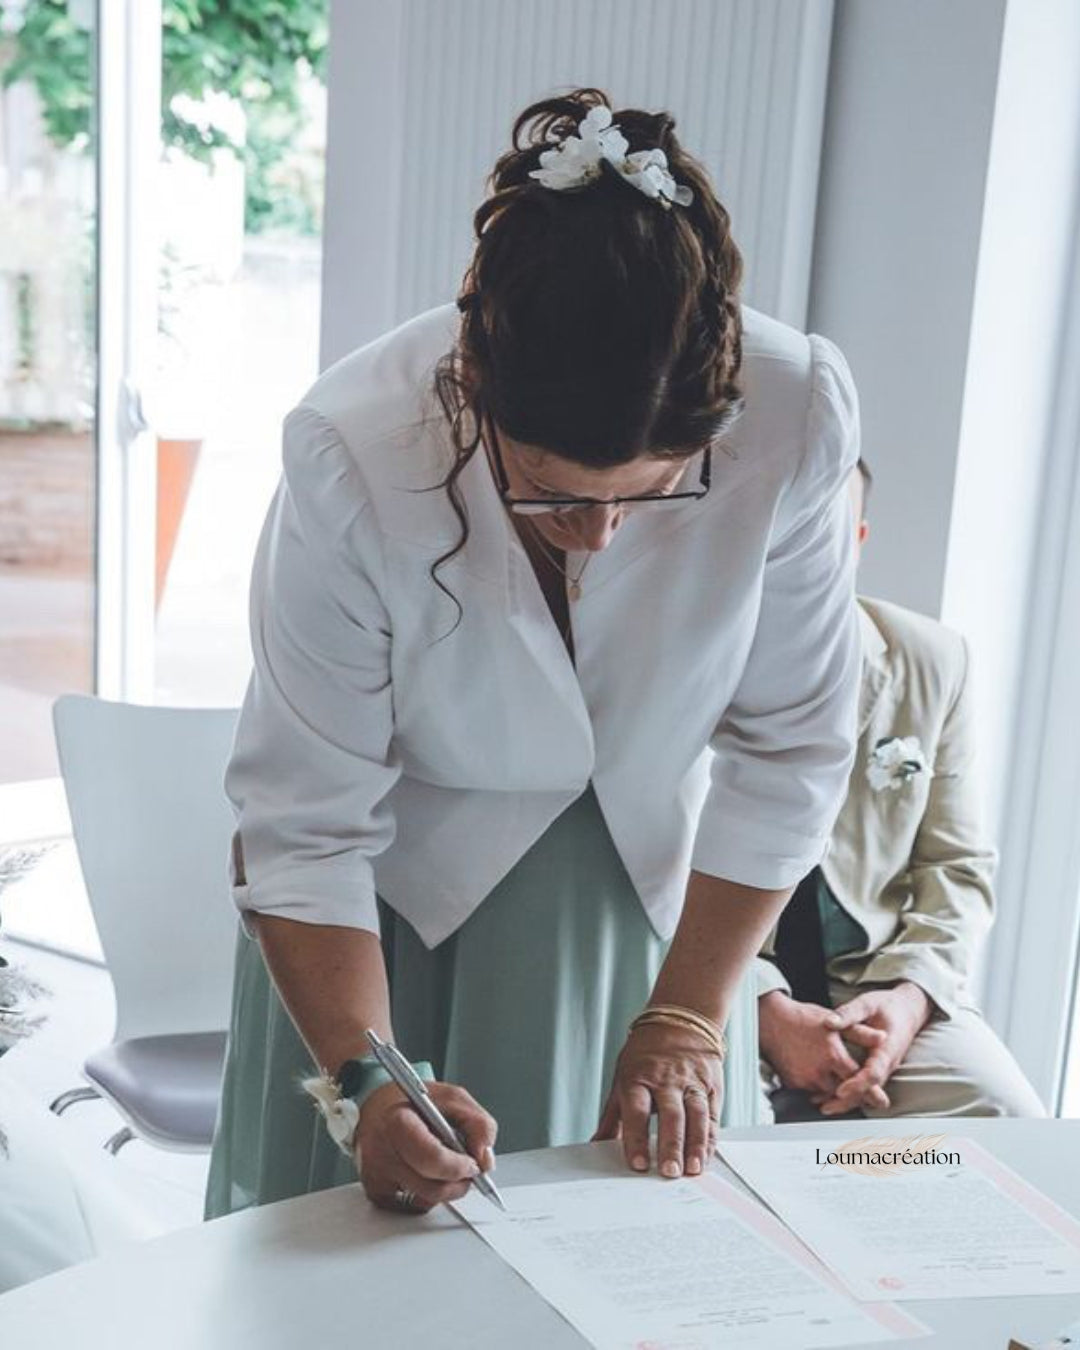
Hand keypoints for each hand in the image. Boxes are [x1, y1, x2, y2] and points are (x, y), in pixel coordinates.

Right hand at [355, 1080, 496, 1213]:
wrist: (378, 1109)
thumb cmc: (414, 1103)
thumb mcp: (453, 1098)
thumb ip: (478, 1124)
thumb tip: (485, 1158)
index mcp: (399, 1124)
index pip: (432, 1160)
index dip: (460, 1166)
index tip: (474, 1163)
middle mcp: (382, 1153)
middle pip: (432, 1188)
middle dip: (459, 1182)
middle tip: (468, 1168)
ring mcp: (376, 1177)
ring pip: (426, 1201)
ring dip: (446, 1188)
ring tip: (446, 1165)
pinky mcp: (376, 1194)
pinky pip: (414, 1206)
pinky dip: (429, 1194)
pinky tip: (427, 1173)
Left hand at [592, 1020, 723, 1178]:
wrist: (679, 1022)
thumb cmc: (645, 1055)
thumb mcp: (622, 1078)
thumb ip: (612, 1116)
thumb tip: (595, 1145)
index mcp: (638, 1077)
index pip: (637, 1110)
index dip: (637, 1138)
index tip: (639, 1164)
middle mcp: (666, 1079)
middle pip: (670, 1115)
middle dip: (671, 1145)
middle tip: (670, 1172)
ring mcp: (691, 1081)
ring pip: (696, 1115)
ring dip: (695, 1145)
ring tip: (692, 1169)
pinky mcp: (711, 1085)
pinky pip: (712, 1114)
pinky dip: (710, 1138)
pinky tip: (707, 1156)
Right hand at [759, 991, 890, 1110]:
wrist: (772, 1020)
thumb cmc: (804, 1018)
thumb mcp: (834, 1022)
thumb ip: (860, 1033)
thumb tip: (882, 1037)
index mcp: (833, 1055)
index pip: (857, 1080)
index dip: (872, 1093)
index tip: (882, 1101)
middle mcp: (819, 1071)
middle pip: (844, 1093)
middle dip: (856, 1097)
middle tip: (867, 1100)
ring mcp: (805, 1079)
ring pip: (828, 1094)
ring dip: (839, 1094)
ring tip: (847, 1091)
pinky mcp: (793, 1082)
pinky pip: (812, 1091)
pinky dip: (821, 1089)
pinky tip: (825, 1082)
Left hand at [811, 983, 931, 1114]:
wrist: (908, 1009)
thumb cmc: (888, 1005)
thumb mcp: (868, 1003)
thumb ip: (849, 1012)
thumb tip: (829, 1022)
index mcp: (887, 1048)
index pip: (873, 1073)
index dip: (857, 1084)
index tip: (840, 1090)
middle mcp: (888, 1063)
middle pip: (870, 1090)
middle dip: (848, 1100)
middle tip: (825, 1106)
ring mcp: (885, 1068)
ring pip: (868, 1091)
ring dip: (848, 1100)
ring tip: (822, 1104)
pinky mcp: (879, 1068)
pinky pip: (866, 1085)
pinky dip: (851, 1092)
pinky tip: (831, 1093)